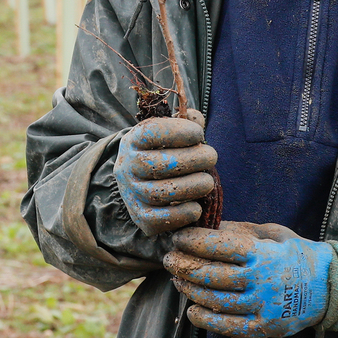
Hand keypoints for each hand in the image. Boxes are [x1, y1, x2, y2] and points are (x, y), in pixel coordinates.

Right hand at [113, 116, 217, 238]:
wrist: (137, 181)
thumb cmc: (160, 151)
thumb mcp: (167, 132)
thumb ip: (185, 121)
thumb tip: (196, 118)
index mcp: (132, 141)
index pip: (151, 133)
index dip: (179, 131)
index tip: (198, 133)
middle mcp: (127, 167)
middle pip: (159, 164)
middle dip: (194, 159)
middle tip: (211, 157)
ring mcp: (132, 193)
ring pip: (162, 193)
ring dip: (193, 187)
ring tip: (208, 181)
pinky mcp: (140, 217)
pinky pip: (160, 219)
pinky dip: (183, 214)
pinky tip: (196, 206)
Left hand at [163, 221, 332, 337]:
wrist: (328, 288)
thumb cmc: (294, 254)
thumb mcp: (270, 233)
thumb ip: (238, 230)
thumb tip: (204, 226)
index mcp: (264, 253)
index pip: (220, 245)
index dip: (193, 241)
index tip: (178, 237)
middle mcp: (263, 281)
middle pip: (212, 275)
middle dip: (184, 265)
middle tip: (169, 258)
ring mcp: (263, 308)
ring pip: (215, 301)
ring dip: (190, 289)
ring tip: (177, 279)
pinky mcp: (264, 329)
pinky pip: (227, 327)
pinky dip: (205, 320)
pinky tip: (192, 309)